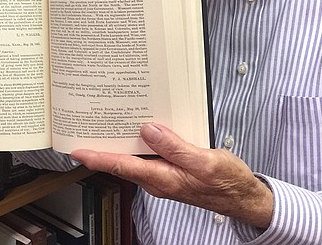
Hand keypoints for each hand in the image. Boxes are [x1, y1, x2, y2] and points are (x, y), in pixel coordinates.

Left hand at [70, 123, 273, 228]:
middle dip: (100, 147)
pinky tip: (133, 129)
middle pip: (121, 161)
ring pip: (132, 158)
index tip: (76, 150)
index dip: (97, 158)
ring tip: (98, 125)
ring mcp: (162, 175)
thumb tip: (149, 130)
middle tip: (81, 128)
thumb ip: (176, 147)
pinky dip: (136, 143)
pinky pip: (146, 156)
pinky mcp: (169, 170)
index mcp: (162, 178)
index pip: (121, 166)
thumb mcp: (205, 161)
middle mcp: (157, 179)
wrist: (244, 197)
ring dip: (116, 143)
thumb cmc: (228, 182)